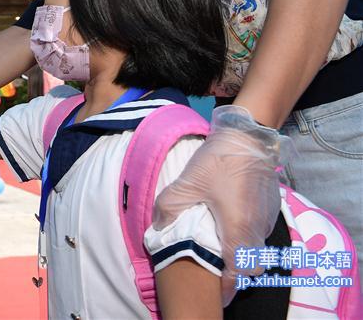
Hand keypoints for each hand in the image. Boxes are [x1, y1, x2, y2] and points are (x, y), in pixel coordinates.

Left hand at [152, 105, 292, 304]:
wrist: (248, 137)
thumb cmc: (219, 160)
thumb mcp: (188, 182)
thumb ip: (169, 206)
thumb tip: (157, 225)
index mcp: (238, 228)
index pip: (238, 271)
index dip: (227, 285)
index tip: (216, 291)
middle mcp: (257, 228)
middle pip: (252, 265)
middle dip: (236, 273)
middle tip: (216, 270)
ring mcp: (266, 218)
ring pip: (257, 249)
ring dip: (242, 254)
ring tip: (220, 249)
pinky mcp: (270, 207)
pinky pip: (260, 233)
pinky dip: (248, 238)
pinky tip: (230, 227)